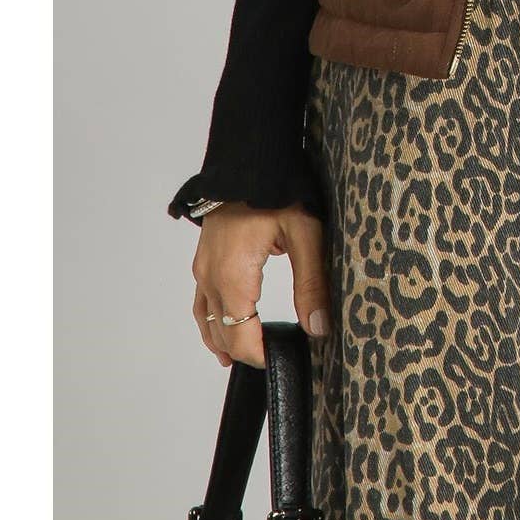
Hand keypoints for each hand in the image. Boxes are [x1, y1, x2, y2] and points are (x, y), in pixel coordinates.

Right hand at [188, 202, 330, 368]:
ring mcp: (203, 267)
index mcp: (234, 277)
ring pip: (206, 320)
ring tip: (245, 357)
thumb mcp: (305, 234)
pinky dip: (211, 321)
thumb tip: (318, 328)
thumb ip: (311, 284)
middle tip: (274, 359)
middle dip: (245, 352)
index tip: (283, 361)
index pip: (240, 338)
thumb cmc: (276, 190)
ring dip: (224, 340)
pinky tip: (223, 326)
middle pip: (220, 334)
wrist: (248, 158)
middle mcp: (211, 277)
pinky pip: (201, 301)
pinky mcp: (204, 258)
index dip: (260, 357)